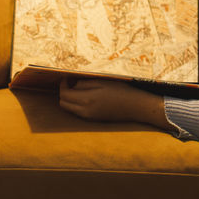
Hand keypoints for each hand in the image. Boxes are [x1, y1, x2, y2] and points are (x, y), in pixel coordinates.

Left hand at [57, 78, 172, 131]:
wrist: (136, 107)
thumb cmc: (122, 91)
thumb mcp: (103, 82)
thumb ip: (85, 84)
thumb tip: (73, 85)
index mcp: (87, 99)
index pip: (64, 94)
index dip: (63, 85)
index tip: (67, 78)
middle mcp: (85, 111)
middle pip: (64, 103)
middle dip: (64, 92)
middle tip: (71, 83)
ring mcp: (89, 117)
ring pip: (69, 109)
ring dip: (70, 99)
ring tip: (79, 89)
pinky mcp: (94, 120)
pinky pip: (78, 112)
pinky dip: (77, 105)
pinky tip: (87, 97)